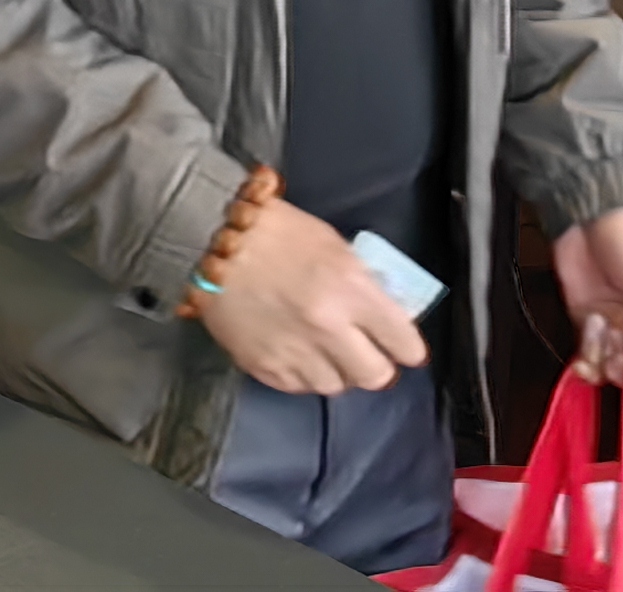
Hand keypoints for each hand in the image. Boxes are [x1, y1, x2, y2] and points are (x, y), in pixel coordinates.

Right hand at [194, 198, 427, 395]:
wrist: (213, 242)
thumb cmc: (279, 233)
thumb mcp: (336, 248)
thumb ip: (363, 285)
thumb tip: (385, 316)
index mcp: (351, 289)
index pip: (401, 340)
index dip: (409, 348)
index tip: (407, 349)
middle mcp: (328, 328)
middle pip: (374, 375)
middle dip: (377, 365)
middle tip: (369, 352)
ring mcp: (296, 353)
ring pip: (337, 386)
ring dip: (339, 371)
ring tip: (328, 351)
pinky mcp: (266, 369)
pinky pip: (301, 388)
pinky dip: (306, 375)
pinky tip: (300, 353)